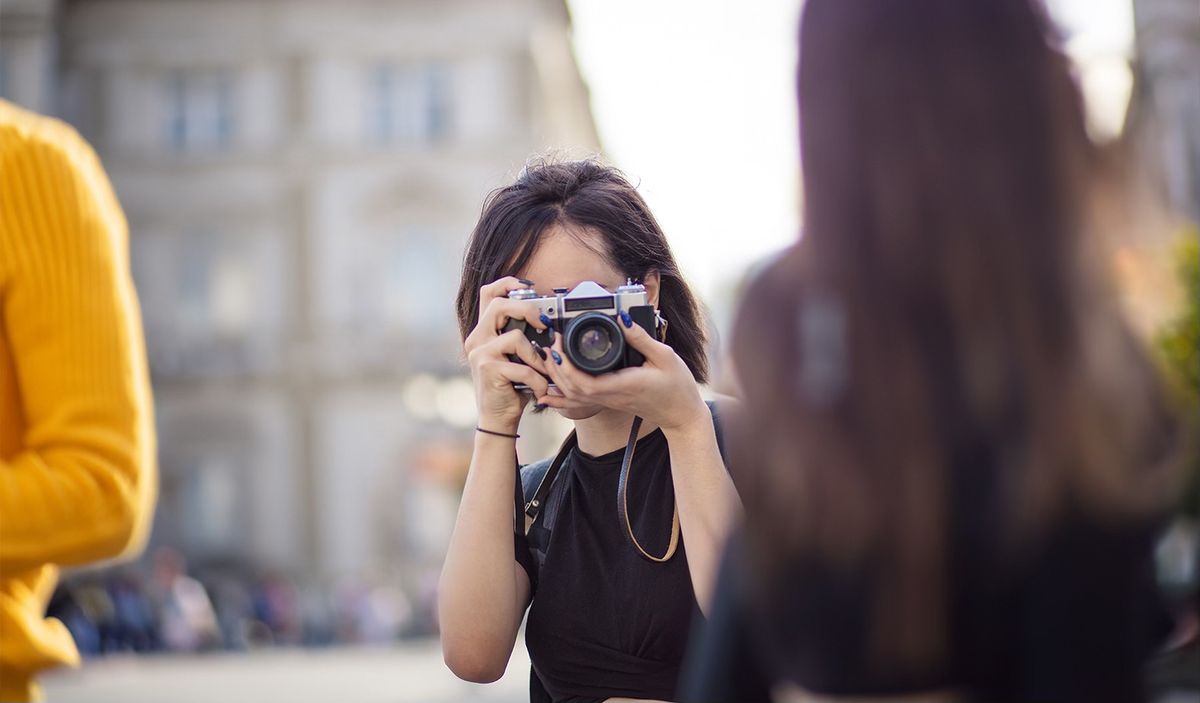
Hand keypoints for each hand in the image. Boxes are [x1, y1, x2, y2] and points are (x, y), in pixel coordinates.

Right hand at [464, 277, 553, 431]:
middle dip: (527, 310)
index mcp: (483, 331)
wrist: (497, 417)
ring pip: (515, 337)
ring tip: (542, 373)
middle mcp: (476, 338)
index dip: (507, 283)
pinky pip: (522, 367)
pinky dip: (537, 380)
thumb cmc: (511, 386)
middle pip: (499, 305)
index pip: (488, 294)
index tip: (527, 286)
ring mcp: (480, 353)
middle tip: (544, 325)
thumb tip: (546, 320)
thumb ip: (521, 337)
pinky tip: (539, 390)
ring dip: (537, 357)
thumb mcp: (515, 357)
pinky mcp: (488, 369)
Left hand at [535, 312, 708, 433]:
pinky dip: (562, 395)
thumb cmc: (677, 387)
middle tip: (552, 343)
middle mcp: (612, 396)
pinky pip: (580, 401)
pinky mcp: (609, 401)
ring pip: (574, 396)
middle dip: (556, 367)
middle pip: (572, 388)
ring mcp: (609, 401)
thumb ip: (642, 338)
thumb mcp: (665, 356)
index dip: (567, 365)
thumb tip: (623, 319)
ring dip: (557, 377)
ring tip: (551, 356)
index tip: (561, 343)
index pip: (586, 381)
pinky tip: (550, 391)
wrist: (681, 414)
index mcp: (624, 384)